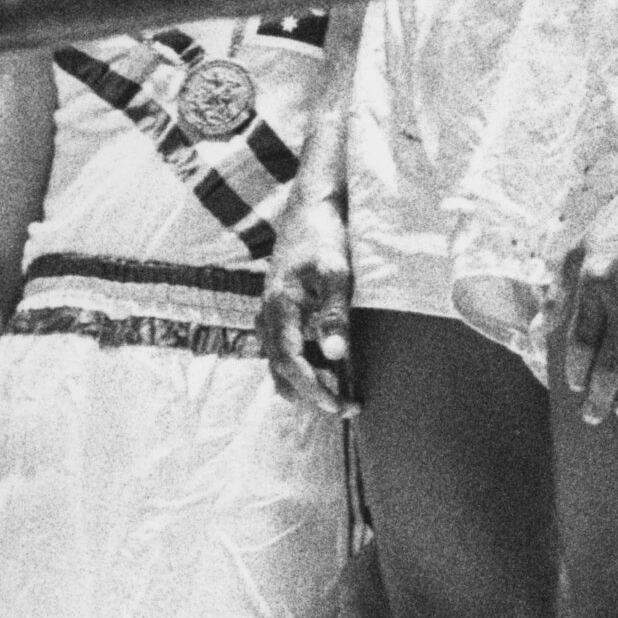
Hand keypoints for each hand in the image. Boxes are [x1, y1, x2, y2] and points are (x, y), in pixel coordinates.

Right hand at [261, 199, 356, 417]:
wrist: (310, 210)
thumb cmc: (323, 237)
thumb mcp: (336, 270)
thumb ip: (335, 312)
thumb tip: (335, 354)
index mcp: (278, 308)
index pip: (289, 363)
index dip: (312, 390)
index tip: (338, 405)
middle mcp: (268, 318)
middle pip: (282, 373)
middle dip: (312, 395)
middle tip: (349, 407)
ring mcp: (271, 317)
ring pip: (282, 367)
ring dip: (309, 386)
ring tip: (346, 394)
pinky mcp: (280, 316)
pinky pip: (286, 353)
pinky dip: (307, 370)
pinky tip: (334, 370)